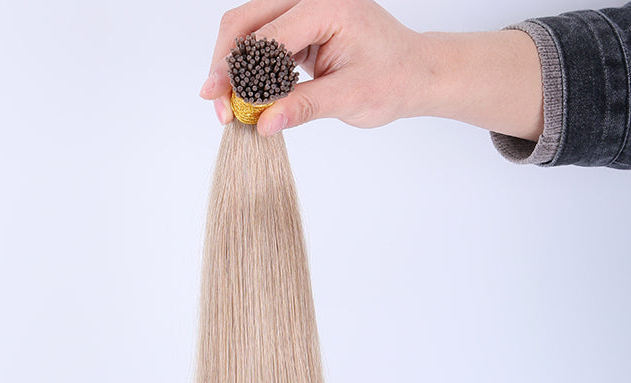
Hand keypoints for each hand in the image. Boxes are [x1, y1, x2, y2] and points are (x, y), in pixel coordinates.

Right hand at [200, 0, 429, 135]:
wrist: (414, 72)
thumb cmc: (392, 79)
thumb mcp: (350, 97)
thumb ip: (304, 107)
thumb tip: (263, 123)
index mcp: (327, 5)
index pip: (268, 36)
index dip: (240, 71)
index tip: (223, 103)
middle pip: (245, 21)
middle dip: (226, 64)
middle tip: (217, 104)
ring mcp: (302, 9)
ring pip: (247, 29)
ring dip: (232, 67)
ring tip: (229, 106)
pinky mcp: (298, 26)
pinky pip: (261, 41)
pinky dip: (248, 69)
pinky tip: (245, 97)